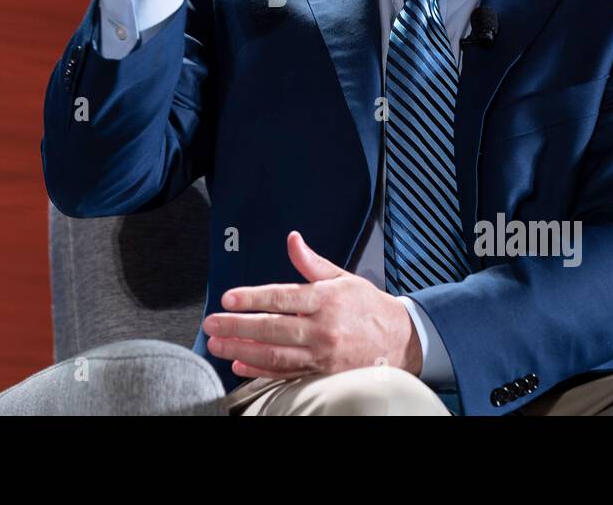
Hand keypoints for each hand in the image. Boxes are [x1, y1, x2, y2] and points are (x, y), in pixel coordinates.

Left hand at [202, 231, 421, 379]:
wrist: (400, 341)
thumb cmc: (368, 307)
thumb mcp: (343, 278)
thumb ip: (312, 262)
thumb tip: (293, 239)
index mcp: (326, 299)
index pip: (281, 297)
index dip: (252, 297)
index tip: (229, 298)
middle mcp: (322, 327)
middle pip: (272, 328)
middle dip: (237, 326)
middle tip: (212, 324)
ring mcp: (322, 354)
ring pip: (275, 354)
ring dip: (242, 350)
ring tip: (218, 345)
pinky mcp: (322, 373)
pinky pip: (286, 373)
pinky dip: (260, 371)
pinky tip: (240, 365)